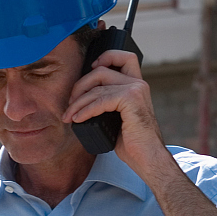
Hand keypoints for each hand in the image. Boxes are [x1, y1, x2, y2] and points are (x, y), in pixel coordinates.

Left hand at [63, 48, 166, 167]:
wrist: (147, 158)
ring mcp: (136, 90)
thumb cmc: (133, 142)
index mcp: (137, 85)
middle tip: (70, 103)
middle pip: (101, 71)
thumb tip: (82, 98)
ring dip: (77, 102)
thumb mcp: (118, 117)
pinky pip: (100, 100)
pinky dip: (85, 110)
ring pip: (97, 87)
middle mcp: (138, 83)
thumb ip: (108, 102)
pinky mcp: (131, 99)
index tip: (90, 71)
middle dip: (80, 86)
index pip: (124, 57)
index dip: (105, 57)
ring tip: (69, 116)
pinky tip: (78, 119)